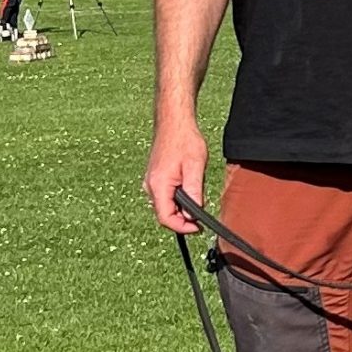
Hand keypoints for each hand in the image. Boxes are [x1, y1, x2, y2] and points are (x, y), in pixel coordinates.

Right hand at [145, 116, 207, 232]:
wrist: (174, 122)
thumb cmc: (184, 140)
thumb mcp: (195, 166)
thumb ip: (194, 192)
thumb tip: (193, 215)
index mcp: (158, 185)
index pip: (165, 218)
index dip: (182, 228)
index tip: (198, 228)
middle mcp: (150, 186)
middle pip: (165, 215)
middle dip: (183, 220)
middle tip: (201, 218)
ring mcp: (151, 182)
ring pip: (166, 206)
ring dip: (181, 209)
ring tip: (197, 198)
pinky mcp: (155, 179)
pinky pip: (165, 197)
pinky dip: (178, 200)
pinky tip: (190, 190)